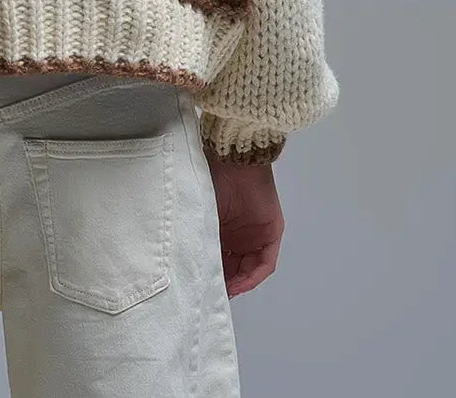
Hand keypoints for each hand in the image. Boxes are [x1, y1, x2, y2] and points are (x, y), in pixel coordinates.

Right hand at [204, 152, 284, 298]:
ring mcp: (256, 235)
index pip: (217, 259)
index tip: (199, 288)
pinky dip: (253, 276)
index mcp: (220, 227)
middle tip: (211, 294)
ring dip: (238, 283)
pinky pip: (265, 263)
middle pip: (233, 267)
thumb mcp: (199, 212)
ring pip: (248, 268)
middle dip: (223, 283)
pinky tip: (241, 283)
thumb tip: (184, 262)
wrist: (234, 162)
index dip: (210, 275)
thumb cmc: (212, 180)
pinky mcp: (272, 234)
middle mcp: (238, 234)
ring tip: (224, 292)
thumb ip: (196, 235)